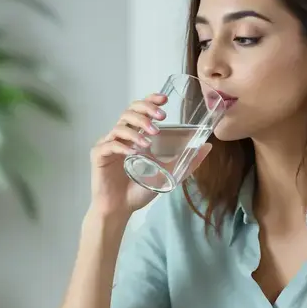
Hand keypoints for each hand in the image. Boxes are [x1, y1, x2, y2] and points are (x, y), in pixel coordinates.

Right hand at [89, 94, 212, 217]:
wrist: (120, 209)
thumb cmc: (139, 190)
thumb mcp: (168, 174)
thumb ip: (186, 161)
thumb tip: (207, 147)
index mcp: (134, 135)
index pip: (140, 110)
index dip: (150, 100)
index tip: (164, 98)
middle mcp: (120, 136)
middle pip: (129, 111)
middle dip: (145, 111)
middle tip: (160, 119)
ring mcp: (108, 144)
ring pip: (120, 126)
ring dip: (136, 130)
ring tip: (149, 141)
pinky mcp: (99, 156)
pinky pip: (110, 144)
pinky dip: (122, 145)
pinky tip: (132, 152)